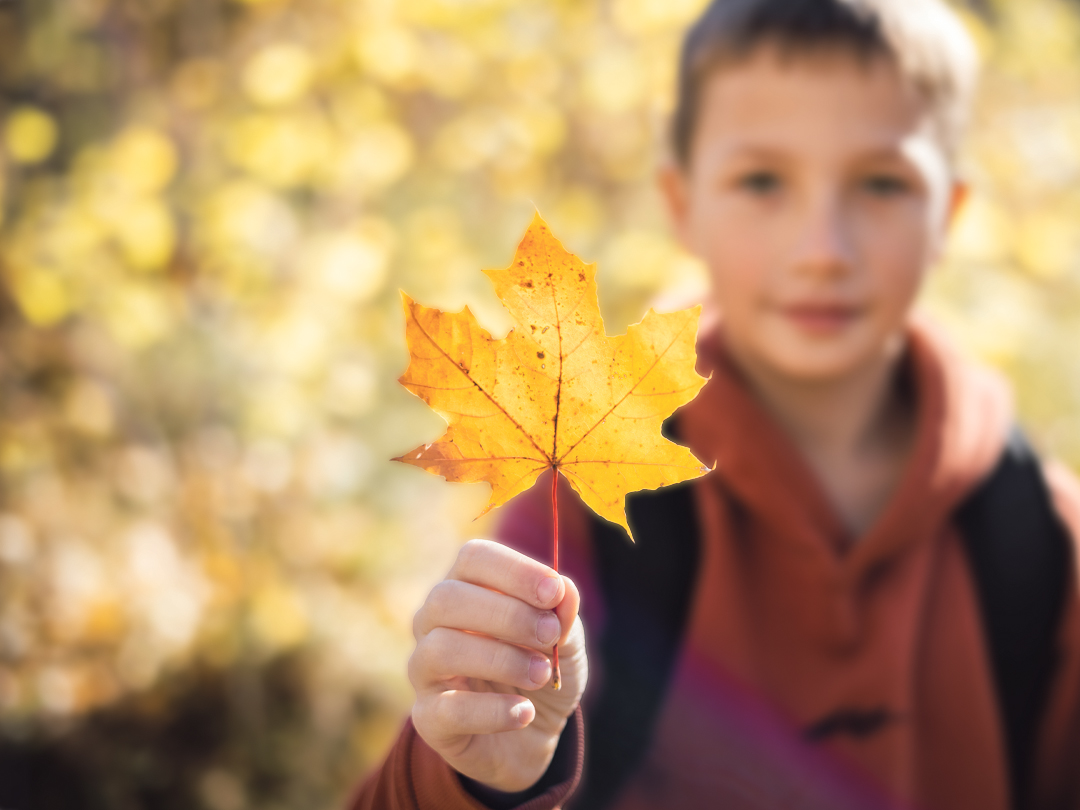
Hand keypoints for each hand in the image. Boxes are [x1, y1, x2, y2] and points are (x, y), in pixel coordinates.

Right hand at [409, 539, 587, 791]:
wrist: (532, 737)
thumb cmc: (540, 670)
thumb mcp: (564, 642)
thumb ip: (563, 614)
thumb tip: (564, 590)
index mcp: (466, 588)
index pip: (472, 558)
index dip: (513, 570)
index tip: (553, 592)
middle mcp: (434, 622)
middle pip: (448, 598)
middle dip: (507, 615)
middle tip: (548, 635)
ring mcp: (425, 670)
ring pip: (441, 649)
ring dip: (501, 660)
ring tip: (541, 675)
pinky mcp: (428, 717)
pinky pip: (447, 710)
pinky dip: (493, 710)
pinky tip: (525, 712)